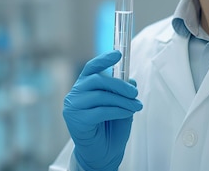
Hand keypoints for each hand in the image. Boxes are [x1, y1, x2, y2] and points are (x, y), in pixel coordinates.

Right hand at [63, 50, 142, 170]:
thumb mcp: (121, 106)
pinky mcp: (76, 121)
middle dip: (120, 85)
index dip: (104, 59)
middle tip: (134, 92)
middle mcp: (75, 94)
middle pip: (98, 80)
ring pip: (101, 96)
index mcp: (84, 86)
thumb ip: (124, 92)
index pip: (91, 67)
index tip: (118, 54)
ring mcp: (73, 107)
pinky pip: (101, 111)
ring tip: (135, 106)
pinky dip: (118, 110)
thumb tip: (131, 79)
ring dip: (122, 100)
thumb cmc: (109, 129)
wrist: (102, 154)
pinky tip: (127, 113)